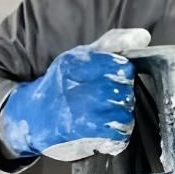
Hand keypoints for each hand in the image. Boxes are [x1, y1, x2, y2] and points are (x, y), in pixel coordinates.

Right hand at [0, 28, 150, 160]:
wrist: (30, 115)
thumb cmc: (61, 83)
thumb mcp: (81, 56)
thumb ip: (113, 43)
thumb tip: (144, 36)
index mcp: (78, 63)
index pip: (122, 68)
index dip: (123, 76)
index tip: (113, 81)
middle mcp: (78, 86)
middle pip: (125, 92)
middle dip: (122, 98)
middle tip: (107, 101)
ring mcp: (80, 112)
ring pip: (123, 115)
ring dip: (120, 118)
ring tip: (105, 117)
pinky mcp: (81, 135)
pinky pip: (116, 136)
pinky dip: (116, 137)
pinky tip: (104, 132)